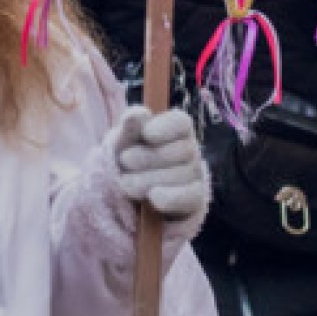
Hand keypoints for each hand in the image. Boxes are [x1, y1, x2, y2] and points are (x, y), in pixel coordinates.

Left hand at [108, 108, 207, 231]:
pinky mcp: (195, 202)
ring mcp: (195, 177)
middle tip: (125, 162)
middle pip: (181, 150)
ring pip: (181, 175)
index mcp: (174, 130)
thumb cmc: (125, 161)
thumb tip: (139, 113)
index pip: (181, 122)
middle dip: (147, 157)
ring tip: (126, 184)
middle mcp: (190, 152)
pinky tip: (152, 197)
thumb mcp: (121, 144)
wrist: (123, 197)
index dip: (166, 127)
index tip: (147, 134)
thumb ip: (129, 128)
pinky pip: (190, 198)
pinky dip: (169, 198)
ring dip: (148, 180)